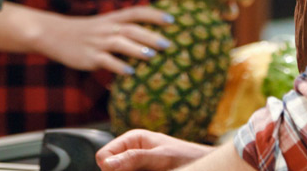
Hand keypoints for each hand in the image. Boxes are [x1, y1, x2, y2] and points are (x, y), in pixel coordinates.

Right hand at [33, 6, 172, 74]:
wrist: (53, 34)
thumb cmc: (83, 32)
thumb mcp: (103, 25)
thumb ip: (122, 29)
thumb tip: (148, 39)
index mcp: (112, 18)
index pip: (136, 12)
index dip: (154, 14)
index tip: (172, 19)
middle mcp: (107, 28)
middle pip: (132, 29)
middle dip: (151, 35)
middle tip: (169, 43)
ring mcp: (97, 42)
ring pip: (120, 43)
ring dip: (137, 49)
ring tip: (153, 56)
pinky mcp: (89, 57)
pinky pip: (106, 61)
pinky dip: (119, 67)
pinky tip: (131, 73)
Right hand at [96, 129, 213, 170]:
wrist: (203, 166)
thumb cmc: (186, 156)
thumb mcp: (160, 157)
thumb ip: (135, 158)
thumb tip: (107, 163)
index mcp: (132, 139)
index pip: (103, 156)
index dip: (110, 168)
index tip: (128, 170)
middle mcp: (130, 152)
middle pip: (110, 168)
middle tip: (144, 170)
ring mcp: (135, 165)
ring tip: (153, 170)